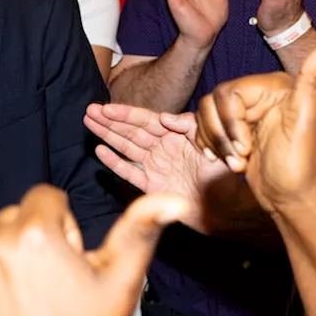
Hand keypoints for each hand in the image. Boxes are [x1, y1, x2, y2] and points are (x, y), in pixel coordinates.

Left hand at [0, 186, 186, 315]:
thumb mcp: (122, 281)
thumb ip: (142, 229)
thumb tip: (173, 200)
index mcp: (34, 232)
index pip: (46, 198)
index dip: (64, 229)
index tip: (68, 264)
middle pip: (13, 217)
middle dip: (31, 240)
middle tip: (50, 287)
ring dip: (1, 261)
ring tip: (25, 302)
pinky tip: (0, 314)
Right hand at [85, 103, 276, 241]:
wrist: (227, 208)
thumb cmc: (224, 173)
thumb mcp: (210, 142)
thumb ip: (188, 127)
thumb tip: (163, 118)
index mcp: (175, 135)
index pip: (145, 120)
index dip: (125, 114)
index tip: (105, 107)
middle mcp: (163, 148)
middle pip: (131, 131)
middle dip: (109, 121)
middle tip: (89, 111)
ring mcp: (156, 166)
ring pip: (127, 148)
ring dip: (107, 136)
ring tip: (89, 123)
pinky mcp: (152, 186)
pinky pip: (130, 172)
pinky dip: (115, 162)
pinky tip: (100, 151)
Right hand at [195, 45, 315, 216]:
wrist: (293, 201)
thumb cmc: (301, 167)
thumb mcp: (306, 121)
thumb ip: (314, 79)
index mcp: (275, 88)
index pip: (229, 93)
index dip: (230, 121)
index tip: (246, 147)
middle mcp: (260, 96)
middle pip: (213, 103)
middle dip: (221, 135)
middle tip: (240, 158)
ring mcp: (246, 115)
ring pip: (206, 116)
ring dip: (215, 143)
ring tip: (236, 163)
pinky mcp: (236, 132)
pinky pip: (206, 128)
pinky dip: (209, 146)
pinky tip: (224, 162)